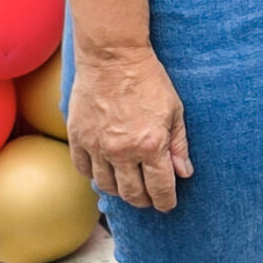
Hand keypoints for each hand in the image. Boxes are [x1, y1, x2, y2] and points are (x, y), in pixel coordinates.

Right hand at [66, 45, 192, 210]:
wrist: (113, 57)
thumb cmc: (149, 81)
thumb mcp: (175, 111)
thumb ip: (179, 145)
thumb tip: (184, 173)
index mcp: (151, 145)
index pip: (159, 188)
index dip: (165, 201)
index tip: (167, 205)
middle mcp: (122, 151)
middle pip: (132, 193)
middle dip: (144, 200)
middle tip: (149, 199)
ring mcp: (97, 145)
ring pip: (106, 185)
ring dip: (119, 191)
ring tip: (128, 187)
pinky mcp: (78, 137)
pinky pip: (83, 169)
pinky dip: (94, 175)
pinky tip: (104, 172)